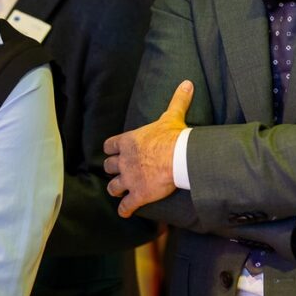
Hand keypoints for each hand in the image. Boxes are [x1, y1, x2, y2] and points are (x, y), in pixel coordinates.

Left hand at [103, 80, 193, 216]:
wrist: (178, 158)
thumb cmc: (173, 136)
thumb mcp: (172, 116)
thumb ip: (177, 100)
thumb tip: (187, 83)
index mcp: (128, 141)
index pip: (109, 146)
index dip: (111, 150)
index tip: (112, 152)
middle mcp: (124, 161)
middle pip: (108, 167)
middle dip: (111, 170)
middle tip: (117, 172)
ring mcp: (130, 179)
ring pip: (113, 186)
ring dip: (115, 189)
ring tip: (119, 192)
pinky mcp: (138, 195)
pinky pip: (126, 205)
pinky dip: (125, 209)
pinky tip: (126, 212)